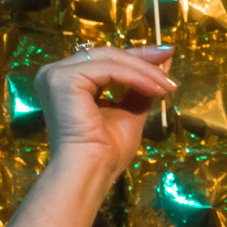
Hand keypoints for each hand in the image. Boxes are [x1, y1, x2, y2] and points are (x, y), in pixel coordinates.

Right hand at [31, 44, 176, 174]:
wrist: (92, 171)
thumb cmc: (107, 151)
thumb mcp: (130, 111)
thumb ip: (141, 85)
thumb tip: (163, 62)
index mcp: (67, 81)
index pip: (105, 60)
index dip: (137, 56)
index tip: (167, 54)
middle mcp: (55, 73)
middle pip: (107, 55)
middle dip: (143, 59)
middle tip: (171, 60)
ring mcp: (55, 74)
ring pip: (109, 59)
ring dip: (144, 70)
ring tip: (168, 85)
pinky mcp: (62, 79)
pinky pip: (108, 69)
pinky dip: (136, 77)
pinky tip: (156, 89)